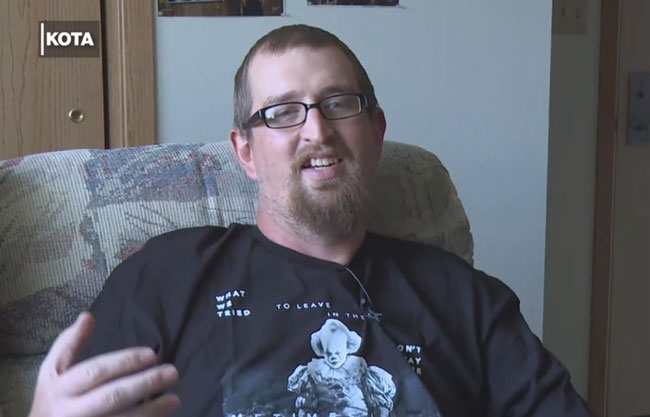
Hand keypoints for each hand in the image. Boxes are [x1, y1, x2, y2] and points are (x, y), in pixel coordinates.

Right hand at [28, 312, 180, 416]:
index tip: (152, 354)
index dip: (124, 362)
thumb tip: (88, 316)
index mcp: (60, 389)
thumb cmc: (51, 402)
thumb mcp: (52, 372)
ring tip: (174, 399)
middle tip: (172, 373)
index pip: (96, 372)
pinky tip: (161, 416)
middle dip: (144, 384)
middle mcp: (70, 412)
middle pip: (112, 397)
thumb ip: (68, 345)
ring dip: (151, 410)